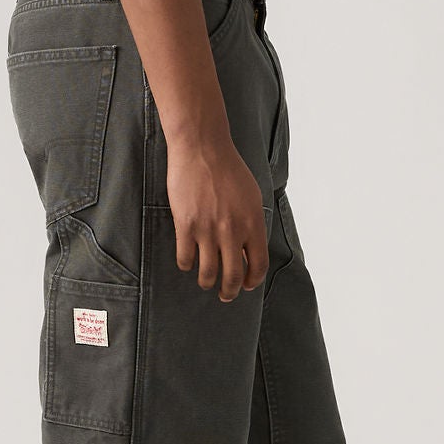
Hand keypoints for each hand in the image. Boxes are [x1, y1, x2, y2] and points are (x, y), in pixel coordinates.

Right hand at [166, 133, 267, 301]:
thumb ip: (252, 223)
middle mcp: (233, 230)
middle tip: (225, 295)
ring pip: (208, 272)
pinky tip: (187, 261)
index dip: (252, 280)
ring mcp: (208, 229)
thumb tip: (249, 249)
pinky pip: (185, 257)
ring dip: (207, 282)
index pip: (258, 264)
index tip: (246, 285)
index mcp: (253, 222)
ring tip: (205, 282)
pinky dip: (186, 264)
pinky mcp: (186, 225)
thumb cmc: (228, 169)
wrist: (202, 148)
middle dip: (229, 291)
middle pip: (233, 275)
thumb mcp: (252, 196)